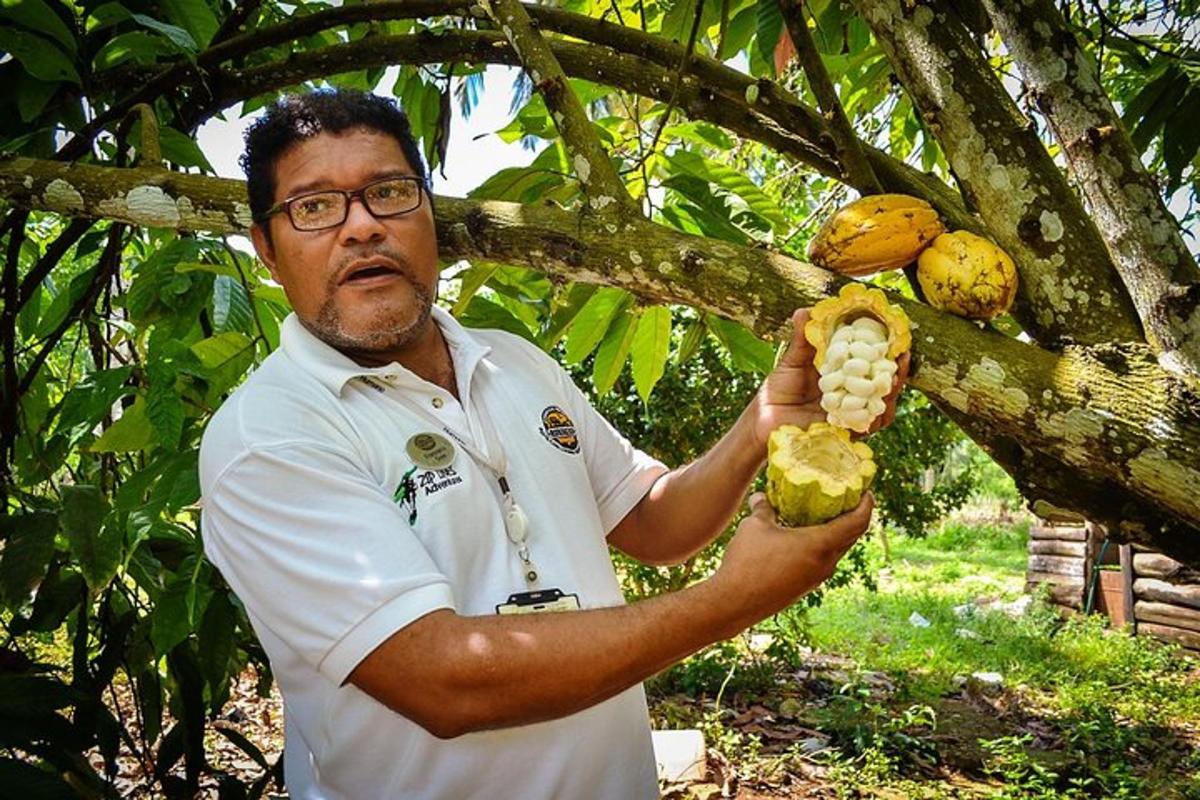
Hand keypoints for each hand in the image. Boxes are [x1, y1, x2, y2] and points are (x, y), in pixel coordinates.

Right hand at [714, 491, 873, 628]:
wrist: (734, 603)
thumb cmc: (747, 562)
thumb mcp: (755, 526)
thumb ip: (763, 508)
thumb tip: (761, 495)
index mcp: (821, 545)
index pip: (857, 522)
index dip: (867, 504)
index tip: (867, 491)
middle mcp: (826, 563)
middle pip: (852, 536)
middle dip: (854, 516)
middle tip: (846, 497)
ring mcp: (817, 578)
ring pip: (838, 550)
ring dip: (837, 532)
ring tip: (824, 514)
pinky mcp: (805, 586)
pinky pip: (823, 561)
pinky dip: (823, 545)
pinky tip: (804, 537)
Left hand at [748, 308, 909, 449]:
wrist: (766, 419)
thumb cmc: (779, 389)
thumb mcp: (792, 362)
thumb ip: (802, 340)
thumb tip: (803, 310)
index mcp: (844, 373)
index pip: (872, 362)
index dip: (887, 351)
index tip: (897, 338)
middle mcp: (852, 393)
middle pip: (883, 384)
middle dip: (897, 372)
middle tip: (902, 357)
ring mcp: (851, 413)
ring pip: (881, 406)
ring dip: (890, 394)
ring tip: (892, 380)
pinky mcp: (846, 431)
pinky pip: (868, 426)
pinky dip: (875, 417)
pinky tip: (878, 407)